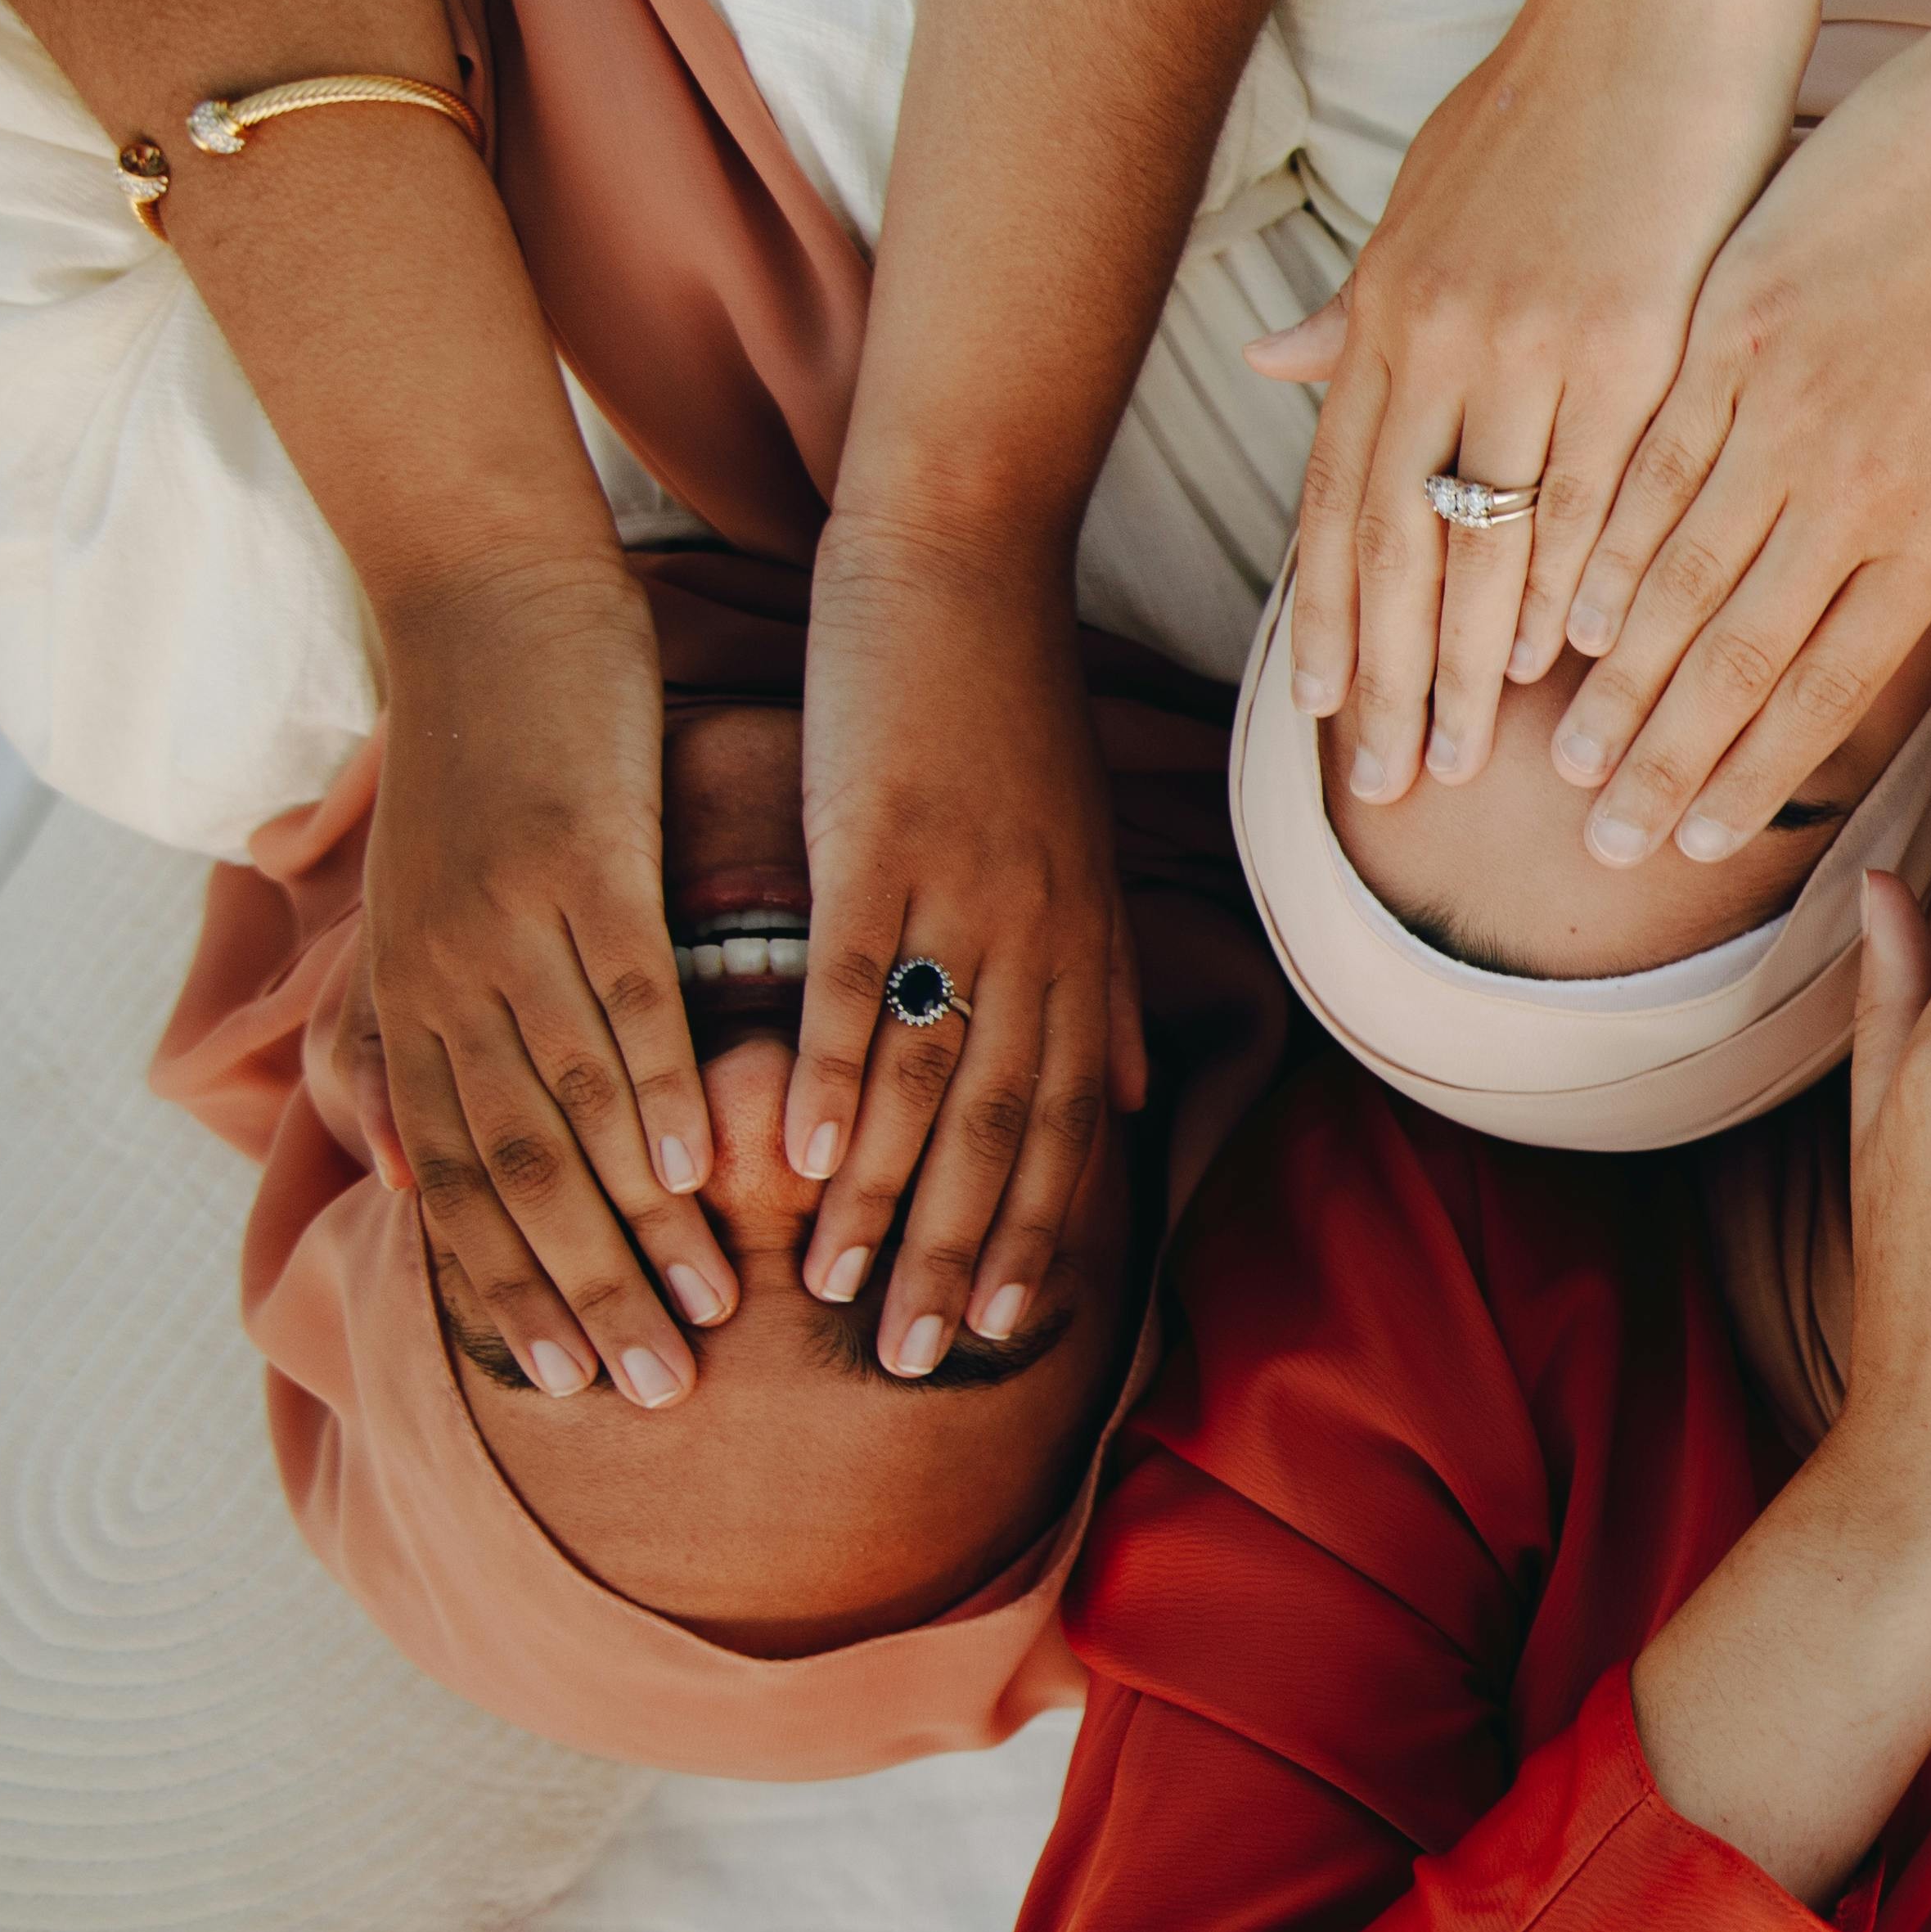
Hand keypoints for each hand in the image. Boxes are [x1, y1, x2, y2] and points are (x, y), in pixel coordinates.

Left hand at [352, 564, 733, 1408]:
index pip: (452, 1182)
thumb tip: (392, 1163)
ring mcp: (503, 926)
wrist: (481, 601)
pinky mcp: (575, 863)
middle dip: (580, 1297)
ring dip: (638, 1225)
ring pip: (568, 1111)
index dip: (508, 1293)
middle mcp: (439, 983)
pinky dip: (661, 1091)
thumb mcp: (426, 905)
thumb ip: (415, 1030)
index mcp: (408, 1001)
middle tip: (652, 1394)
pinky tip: (707, 1162)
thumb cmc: (474, 754)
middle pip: (508, 1179)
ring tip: (709, 1312)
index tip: (575, 1384)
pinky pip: (622, 1000)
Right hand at [784, 521, 1140, 1379]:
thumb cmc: (1007, 718)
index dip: (1043, 1232)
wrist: (965, 568)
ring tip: (843, 1298)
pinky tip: (794, 1161)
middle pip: (1011, 1128)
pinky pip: (858, 981)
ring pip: (937, 1079)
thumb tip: (1136, 1098)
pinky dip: (833, 1075)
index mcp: (1081, 948)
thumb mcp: (1078, 863)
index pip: (1073, 1124)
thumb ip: (1102, 987)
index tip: (1011, 1334)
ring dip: (891, 1198)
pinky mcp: (882, 845)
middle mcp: (1040, 938)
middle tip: (923, 1363)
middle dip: (969, 1253)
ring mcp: (964, 894)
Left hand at [1257, 0, 1813, 811]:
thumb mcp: (1432, 189)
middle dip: (1383, 673)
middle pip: (1393, 539)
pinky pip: (1588, 488)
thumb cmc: (1557, 92)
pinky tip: (1556, 663)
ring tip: (1461, 761)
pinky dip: (1566, 582)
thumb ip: (1363, 296)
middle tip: (1381, 784)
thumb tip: (1279, 357)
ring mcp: (1532, 340)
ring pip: (1482, 536)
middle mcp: (1441, 334)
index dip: (1327, 613)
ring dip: (1466, 662)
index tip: (1326, 713)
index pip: (1340, 494)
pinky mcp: (1633, 336)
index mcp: (1393, 307)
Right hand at [1512, 15, 1930, 871]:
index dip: (1756, 773)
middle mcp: (1859, 488)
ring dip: (1617, 675)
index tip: (1698, 840)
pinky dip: (1605, 537)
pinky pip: (1654, 456)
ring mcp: (1788, 405)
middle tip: (1602, 841)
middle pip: (1739, 654)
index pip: (1828, 686)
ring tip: (1560, 750)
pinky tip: (1561, 604)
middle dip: (1664, 760)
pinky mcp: (1737, 321)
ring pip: (1681, 571)